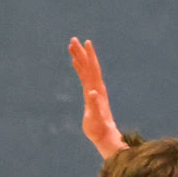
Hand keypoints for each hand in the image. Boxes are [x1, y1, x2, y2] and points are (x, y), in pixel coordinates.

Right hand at [68, 37, 122, 157]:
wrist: (105, 137)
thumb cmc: (99, 129)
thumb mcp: (96, 119)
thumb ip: (94, 105)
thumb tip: (92, 92)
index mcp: (96, 90)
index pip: (92, 69)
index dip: (89, 56)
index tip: (85, 42)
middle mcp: (96, 88)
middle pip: (88, 66)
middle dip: (81, 52)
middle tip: (73, 39)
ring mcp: (94, 91)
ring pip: (86, 70)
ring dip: (80, 58)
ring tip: (72, 46)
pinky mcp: (91, 95)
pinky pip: (84, 77)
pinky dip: (80, 68)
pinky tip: (76, 63)